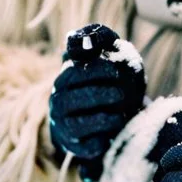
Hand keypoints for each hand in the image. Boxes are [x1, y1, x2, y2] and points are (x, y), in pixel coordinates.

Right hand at [49, 24, 144, 177]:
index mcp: (64, 80)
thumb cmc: (97, 84)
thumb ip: (99, 41)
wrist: (86, 120)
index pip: (74, 72)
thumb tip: (92, 34)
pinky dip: (101, 141)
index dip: (95, 70)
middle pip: (74, 99)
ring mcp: (65, 126)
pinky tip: (114, 134)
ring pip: (79, 124)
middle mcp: (59, 103)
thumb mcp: (100, 60)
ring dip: (102, 119)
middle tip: (121, 94)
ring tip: (121, 115)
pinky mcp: (76, 146)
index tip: (116, 70)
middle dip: (100, 95)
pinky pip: (86, 146)